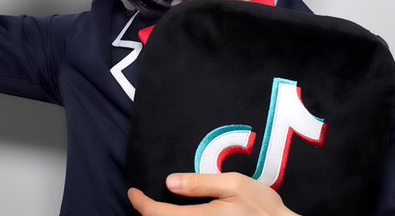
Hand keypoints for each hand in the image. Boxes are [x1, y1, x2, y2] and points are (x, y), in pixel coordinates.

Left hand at [128, 172, 299, 215]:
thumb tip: (170, 182)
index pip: (160, 215)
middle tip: (142, 200)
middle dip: (148, 214)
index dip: (141, 204)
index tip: (133, 192)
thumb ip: (201, 183)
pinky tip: (176, 214)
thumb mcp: (234, 185)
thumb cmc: (261, 205)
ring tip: (156, 208)